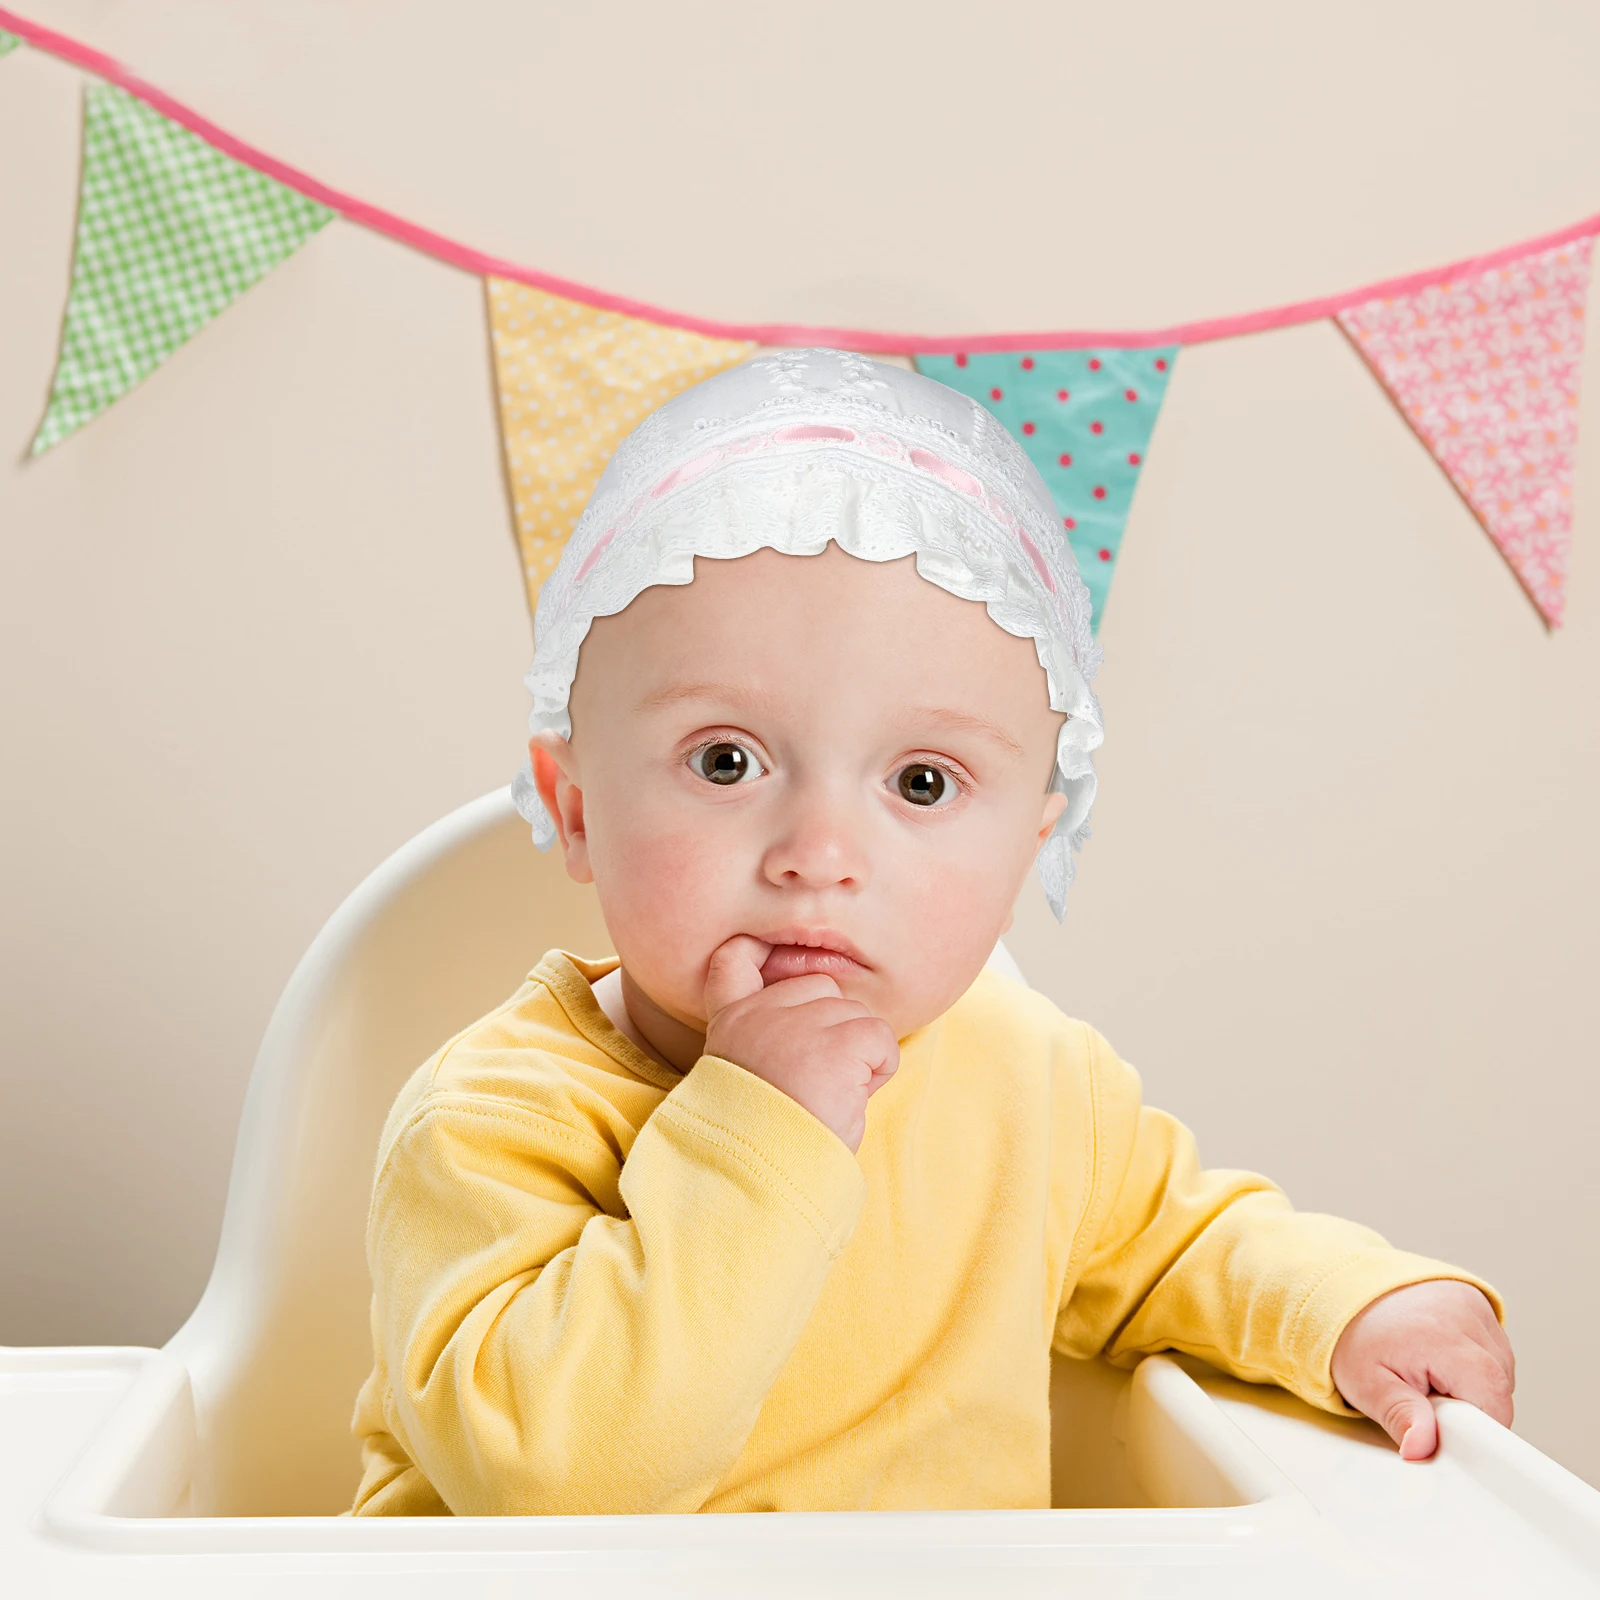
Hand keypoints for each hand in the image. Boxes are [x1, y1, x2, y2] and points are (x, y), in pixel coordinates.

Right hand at [701, 934, 898, 1153]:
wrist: (761, 1174)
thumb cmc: (764, 1138)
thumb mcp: (748, 1079)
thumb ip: (768, 1038)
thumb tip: (821, 1016)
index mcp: (731, 1023)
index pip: (732, 960)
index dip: (755, 950)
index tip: (766, 954)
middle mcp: (760, 1013)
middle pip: (821, 988)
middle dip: (833, 1027)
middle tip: (815, 1082)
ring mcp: (798, 1023)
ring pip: (856, 1014)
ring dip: (857, 1055)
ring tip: (828, 1097)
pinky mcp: (837, 1043)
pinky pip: (881, 1038)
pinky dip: (879, 1068)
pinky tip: (851, 1098)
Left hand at [1330, 1280, 1513, 1459]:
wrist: (1342, 1289)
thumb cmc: (1352, 1335)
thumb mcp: (1366, 1383)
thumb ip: (1400, 1416)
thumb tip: (1420, 1447)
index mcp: (1443, 1338)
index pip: (1494, 1402)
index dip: (1476, 1429)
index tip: (1446, 1430)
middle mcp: (1465, 1314)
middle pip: (1498, 1388)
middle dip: (1468, 1406)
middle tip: (1425, 1395)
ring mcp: (1474, 1304)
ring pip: (1500, 1369)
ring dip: (1472, 1384)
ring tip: (1428, 1372)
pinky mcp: (1478, 1299)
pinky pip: (1494, 1347)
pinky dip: (1473, 1362)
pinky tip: (1440, 1356)